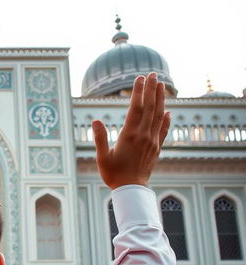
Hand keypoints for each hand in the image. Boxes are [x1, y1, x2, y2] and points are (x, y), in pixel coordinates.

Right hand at [92, 72, 170, 189]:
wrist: (131, 189)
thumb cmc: (114, 175)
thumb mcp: (102, 158)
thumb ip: (100, 138)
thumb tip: (95, 121)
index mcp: (129, 135)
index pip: (135, 108)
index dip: (138, 92)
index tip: (139, 78)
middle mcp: (143, 135)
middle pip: (149, 107)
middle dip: (151, 89)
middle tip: (152, 74)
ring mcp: (152, 141)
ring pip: (159, 115)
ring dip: (160, 99)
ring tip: (161, 85)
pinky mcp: (156, 148)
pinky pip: (163, 130)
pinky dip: (167, 119)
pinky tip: (168, 111)